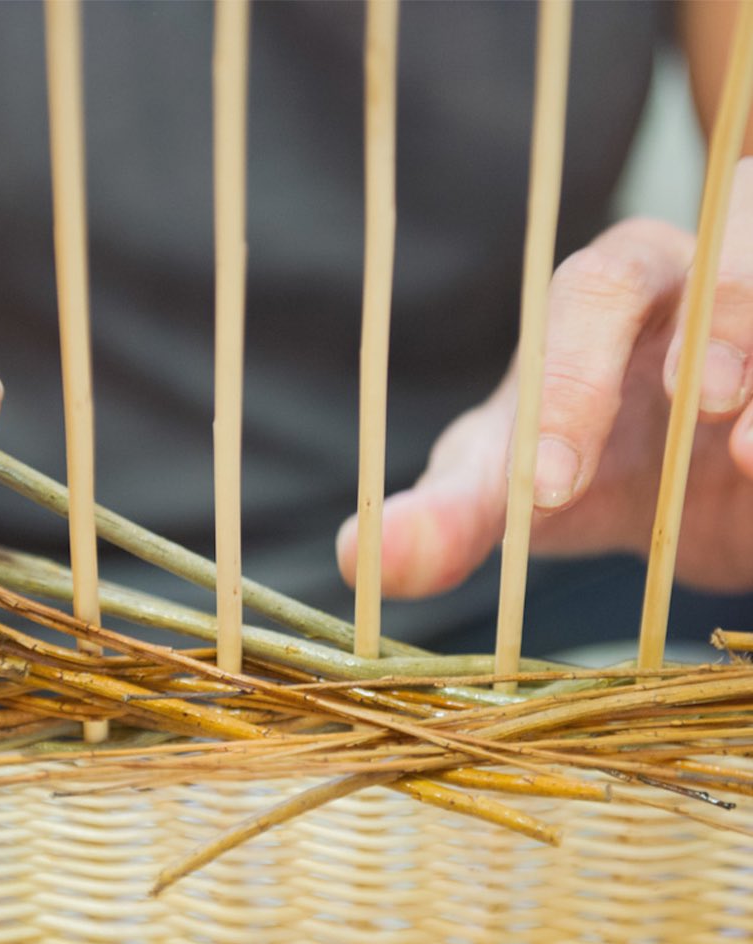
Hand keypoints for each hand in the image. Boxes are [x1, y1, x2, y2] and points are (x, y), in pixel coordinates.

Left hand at [337, 158, 752, 597]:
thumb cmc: (579, 470)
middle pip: (725, 251)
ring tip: (750, 453)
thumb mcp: (513, 492)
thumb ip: (448, 518)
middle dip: (716, 321)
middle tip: (697, 408)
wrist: (676, 499)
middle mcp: (707, 282)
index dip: (572, 377)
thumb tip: (359, 561)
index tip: (554, 484)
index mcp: (607, 297)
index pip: (587, 299)